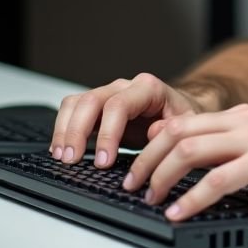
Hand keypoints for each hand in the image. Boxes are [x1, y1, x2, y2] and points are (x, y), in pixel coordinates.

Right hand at [51, 73, 201, 167]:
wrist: (179, 111)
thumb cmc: (182, 119)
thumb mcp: (187, 126)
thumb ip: (173, 129)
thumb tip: (154, 132)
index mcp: (148, 88)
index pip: (118, 105)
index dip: (108, 134)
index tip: (104, 161)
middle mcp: (124, 87)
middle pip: (91, 101)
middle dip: (78, 132)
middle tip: (73, 160)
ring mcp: (108, 94)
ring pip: (76, 103)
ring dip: (65, 130)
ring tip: (63, 157)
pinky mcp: (97, 107)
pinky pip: (73, 111)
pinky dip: (63, 129)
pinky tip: (61, 149)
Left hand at [123, 104, 247, 220]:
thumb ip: (236, 147)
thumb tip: (197, 159)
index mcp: (244, 117)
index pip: (182, 122)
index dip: (152, 143)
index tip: (137, 165)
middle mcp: (246, 122)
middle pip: (176, 132)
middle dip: (146, 159)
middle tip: (133, 183)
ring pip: (189, 151)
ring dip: (161, 176)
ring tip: (150, 198)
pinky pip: (217, 179)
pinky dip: (191, 198)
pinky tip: (180, 211)